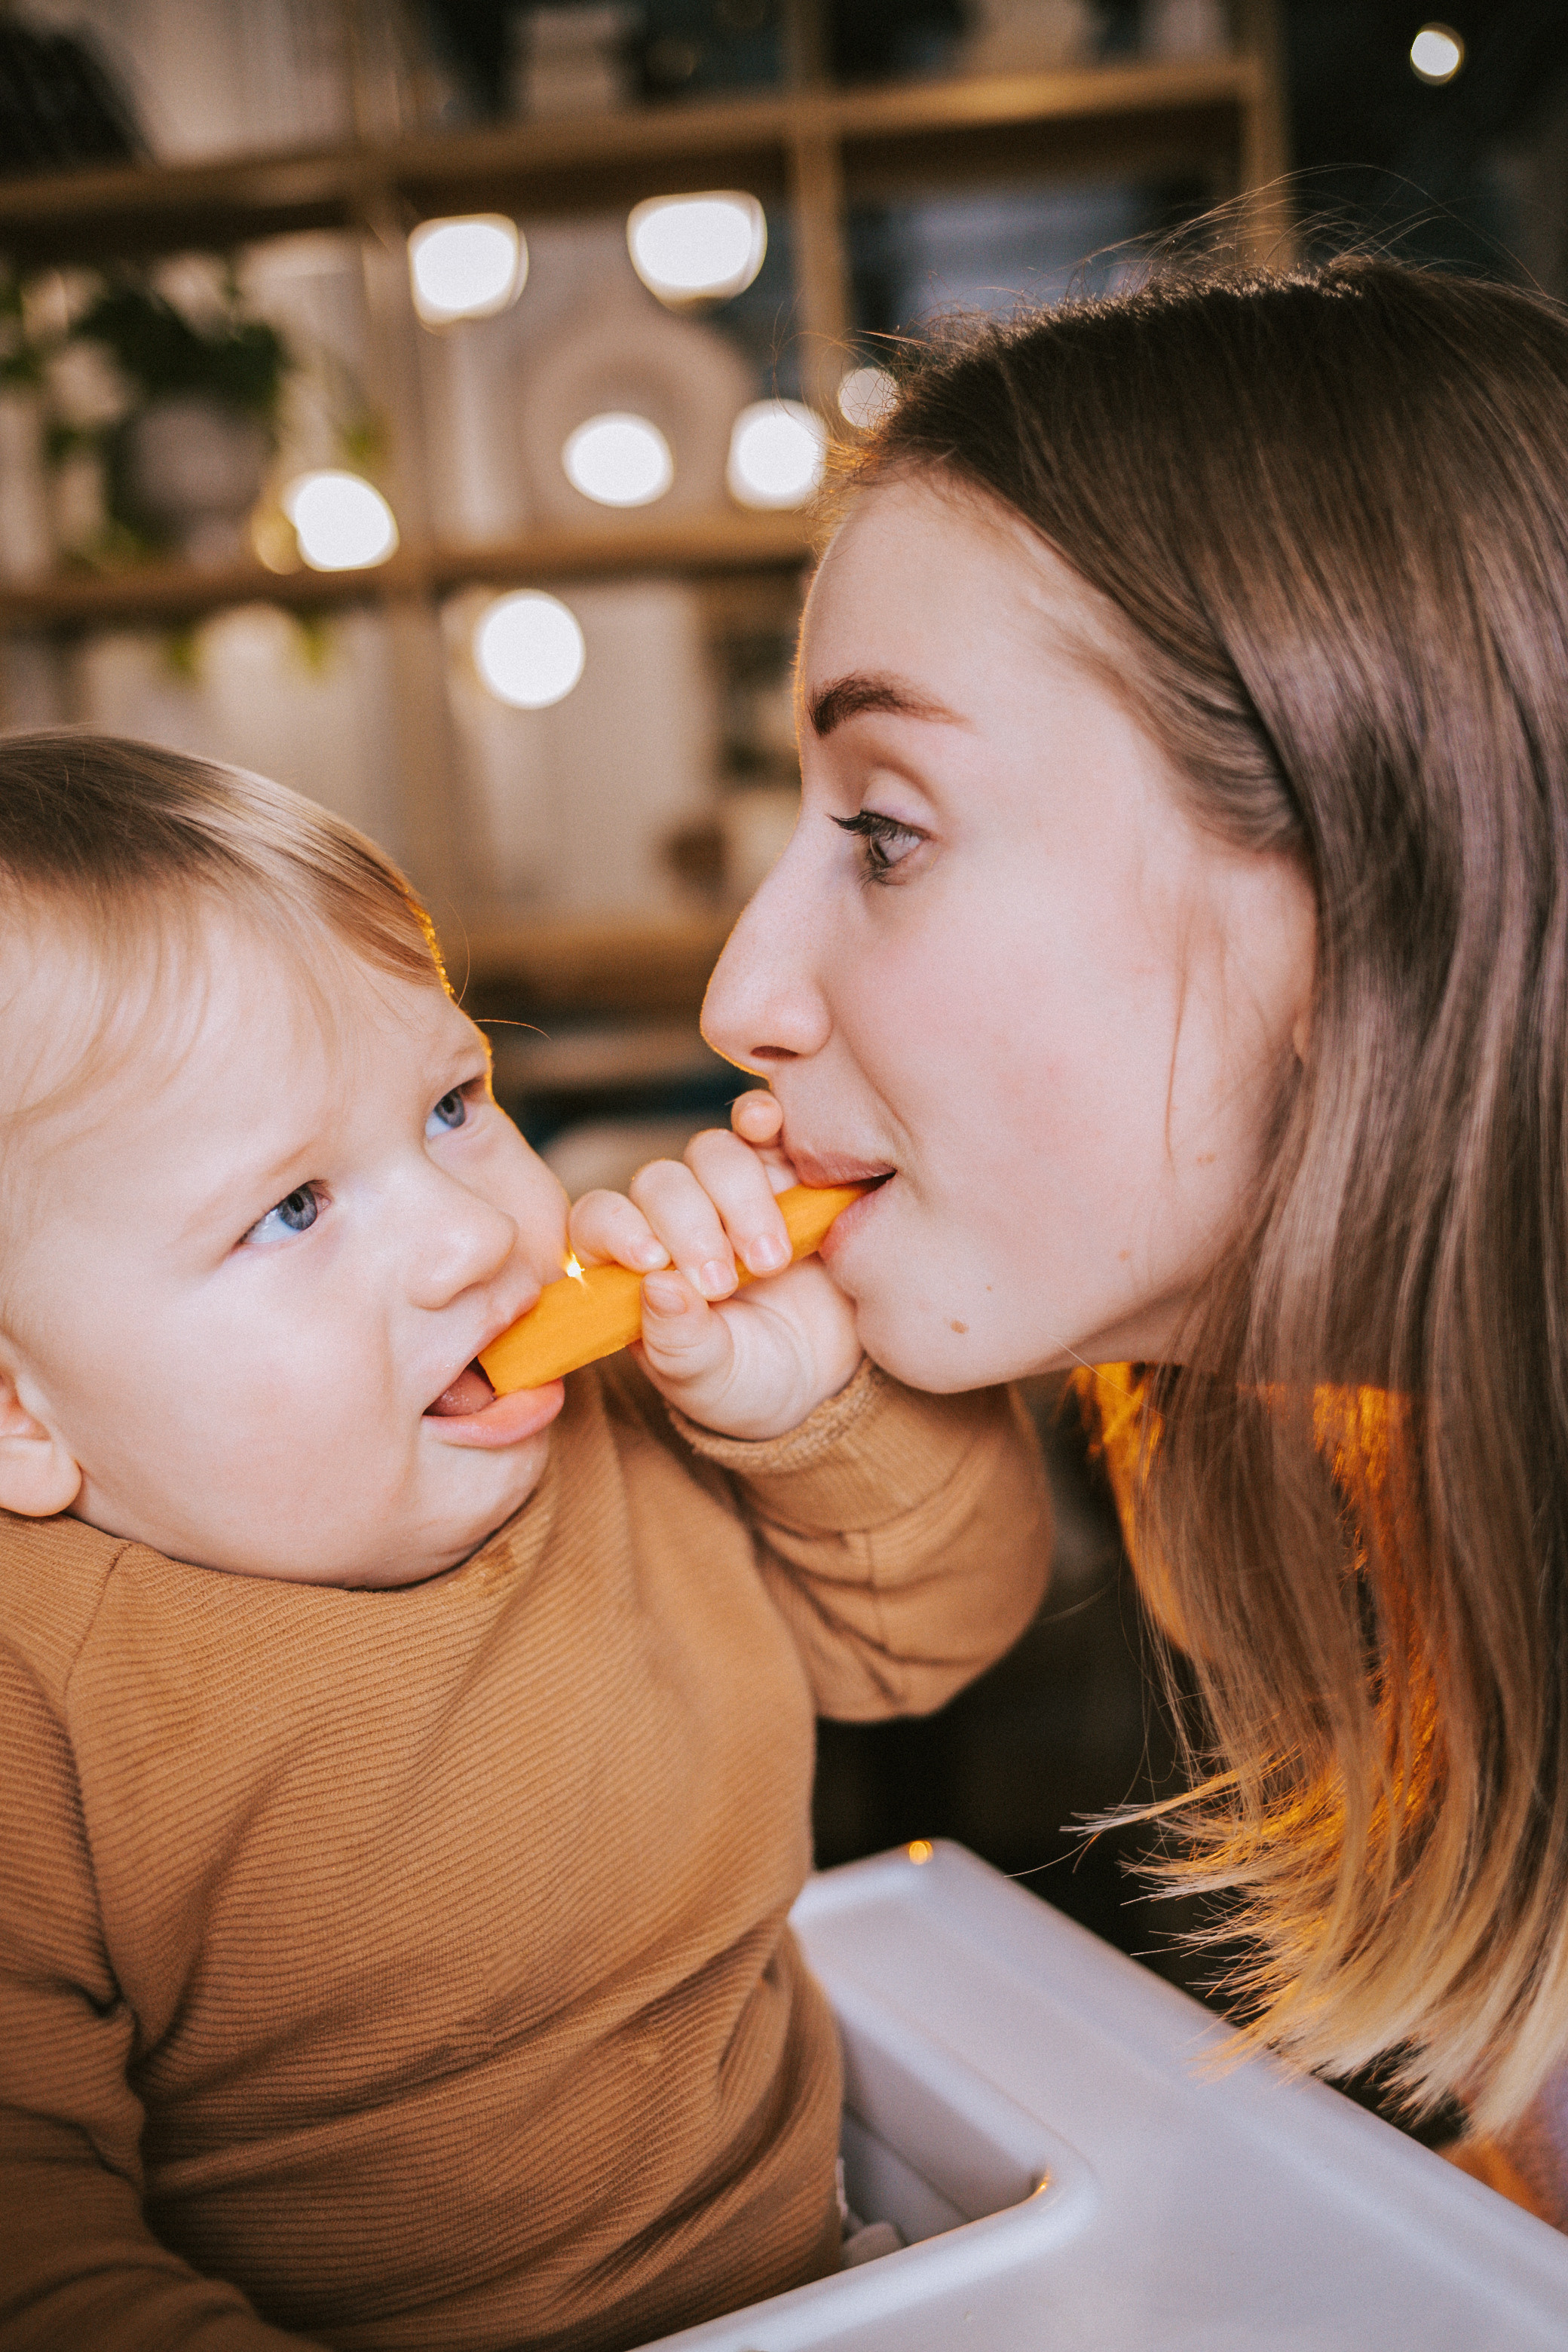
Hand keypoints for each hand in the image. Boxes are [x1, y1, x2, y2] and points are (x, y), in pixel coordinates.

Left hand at [566, 1095, 862, 1439]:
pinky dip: (764, 1117)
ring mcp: (730, 1190)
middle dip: (691, 1226)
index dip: (618, 1228)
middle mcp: (673, 1217)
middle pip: (662, 1183)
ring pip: (715, 1152)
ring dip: (740, 1197)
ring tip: (770, 1259)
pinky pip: (768, 1129)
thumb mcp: (708, 1379)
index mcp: (631, 1265)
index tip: (652, 1260)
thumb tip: (658, 1289)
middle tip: (723, 1283)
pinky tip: (768, 1125)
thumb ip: (679, 1342)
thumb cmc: (744, 1381)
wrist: (823, 1377)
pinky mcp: (787, 1172)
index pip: (599, 1219)